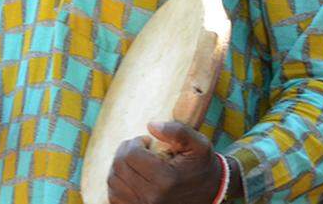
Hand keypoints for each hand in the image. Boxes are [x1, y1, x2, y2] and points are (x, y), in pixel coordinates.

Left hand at [107, 122, 223, 203]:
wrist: (209, 194)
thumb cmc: (202, 167)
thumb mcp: (199, 144)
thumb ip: (178, 131)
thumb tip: (151, 125)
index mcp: (166, 179)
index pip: (131, 154)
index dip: (136, 142)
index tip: (146, 141)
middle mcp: (151, 197)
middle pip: (119, 167)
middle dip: (125, 151)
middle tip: (139, 148)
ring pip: (113, 181)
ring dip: (119, 166)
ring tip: (134, 161)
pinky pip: (114, 196)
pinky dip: (117, 183)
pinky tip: (130, 175)